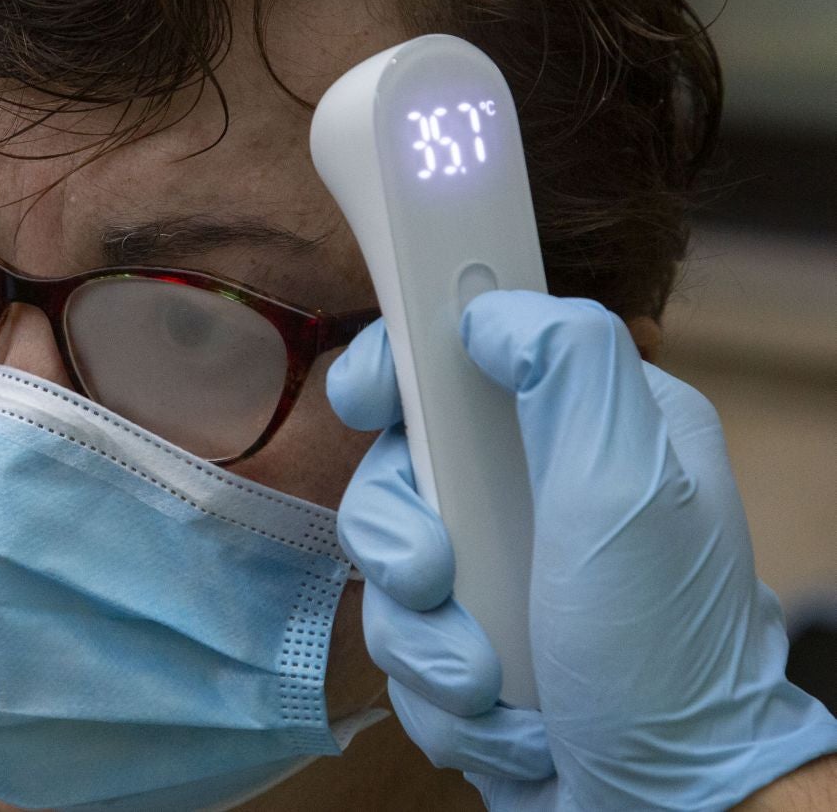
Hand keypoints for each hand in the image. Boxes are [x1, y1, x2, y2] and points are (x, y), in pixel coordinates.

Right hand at [327, 291, 836, 808]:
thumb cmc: (664, 656)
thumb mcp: (633, 488)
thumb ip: (571, 367)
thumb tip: (490, 312)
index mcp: (584, 430)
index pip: (460, 358)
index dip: (396, 366)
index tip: (369, 400)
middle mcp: (534, 493)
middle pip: (397, 466)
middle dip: (401, 535)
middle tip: (436, 579)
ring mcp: (496, 571)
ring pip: (386, 567)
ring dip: (426, 637)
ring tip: (488, 682)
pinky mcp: (466, 642)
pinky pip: (401, 645)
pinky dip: (440, 692)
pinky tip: (505, 721)